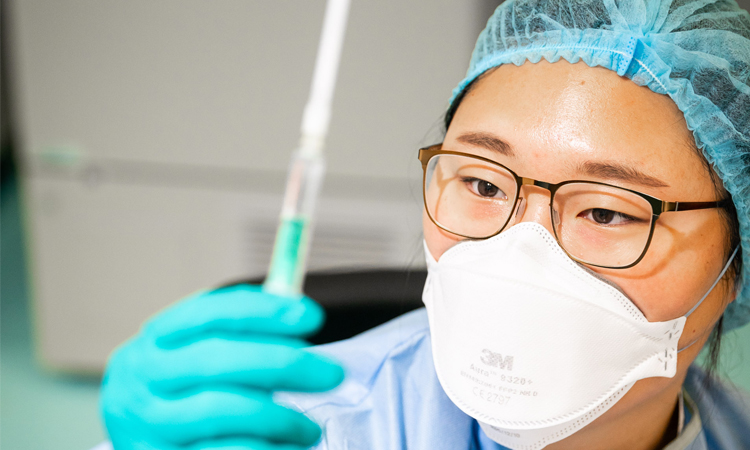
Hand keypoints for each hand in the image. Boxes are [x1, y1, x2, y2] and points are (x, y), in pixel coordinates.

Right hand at [100, 284, 343, 449]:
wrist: (134, 439)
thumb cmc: (184, 388)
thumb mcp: (199, 349)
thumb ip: (243, 328)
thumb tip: (299, 309)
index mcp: (158, 338)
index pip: (213, 313)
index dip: (265, 311)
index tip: (312, 317)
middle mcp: (143, 377)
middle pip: (218, 360)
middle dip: (283, 364)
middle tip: (333, 373)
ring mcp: (148, 423)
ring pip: (220, 410)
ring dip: (277, 417)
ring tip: (310, 429)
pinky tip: (287, 449)